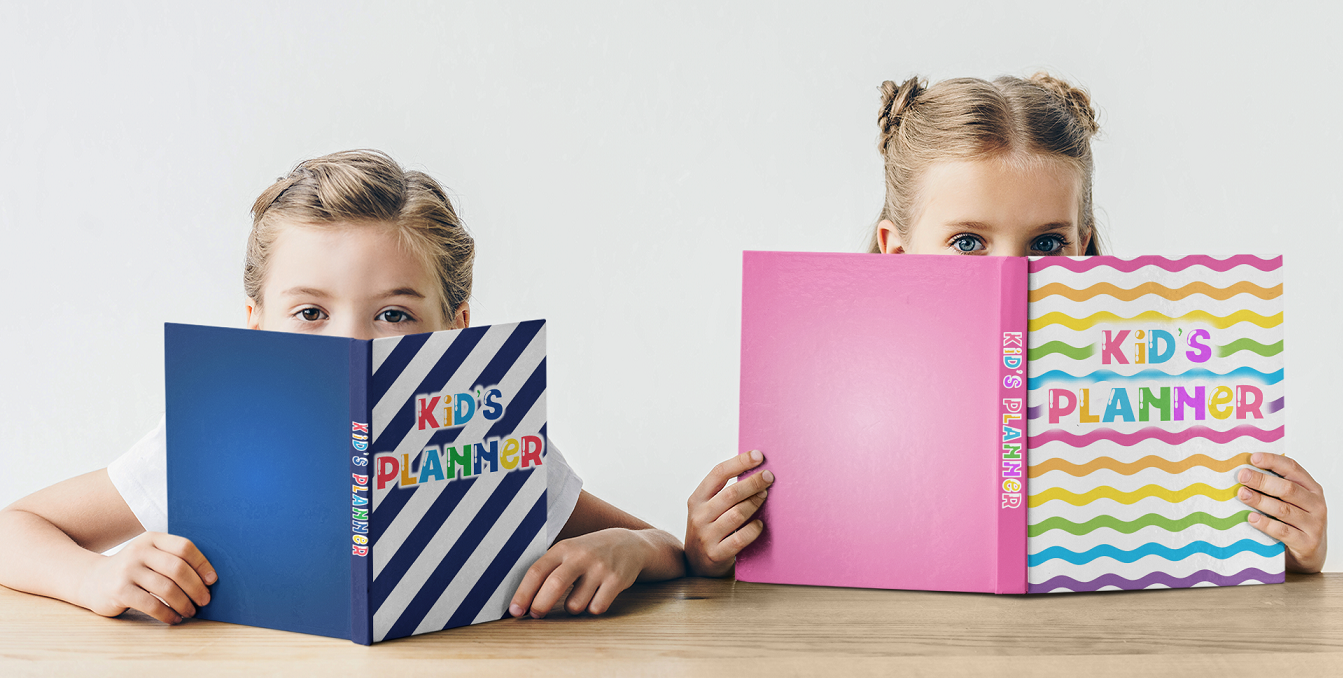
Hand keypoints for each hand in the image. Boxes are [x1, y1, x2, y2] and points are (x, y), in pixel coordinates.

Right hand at [77, 532, 215, 623]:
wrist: (92, 580)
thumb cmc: (133, 570)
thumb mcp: (149, 556)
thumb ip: (172, 559)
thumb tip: (208, 579)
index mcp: (152, 539)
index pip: (184, 547)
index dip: (202, 564)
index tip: (212, 580)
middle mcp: (139, 551)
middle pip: (178, 568)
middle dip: (196, 587)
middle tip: (205, 600)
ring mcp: (127, 570)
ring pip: (166, 588)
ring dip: (184, 603)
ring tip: (190, 612)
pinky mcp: (119, 590)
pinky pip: (151, 604)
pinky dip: (167, 614)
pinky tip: (173, 619)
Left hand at [508, 528, 649, 617]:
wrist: (630, 545)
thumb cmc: (590, 553)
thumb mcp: (568, 551)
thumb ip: (548, 570)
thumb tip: (523, 600)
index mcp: (563, 548)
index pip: (537, 571)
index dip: (523, 593)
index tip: (514, 611)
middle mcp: (581, 556)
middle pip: (554, 586)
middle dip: (540, 606)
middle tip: (535, 615)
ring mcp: (600, 568)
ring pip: (575, 605)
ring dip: (572, 608)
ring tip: (578, 597)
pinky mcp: (617, 581)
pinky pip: (596, 608)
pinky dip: (592, 609)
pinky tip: (596, 596)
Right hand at [684, 450, 773, 577]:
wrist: (697, 564)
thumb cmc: (710, 529)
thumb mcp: (708, 508)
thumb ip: (723, 492)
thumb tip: (754, 468)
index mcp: (696, 499)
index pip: (718, 473)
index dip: (740, 462)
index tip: (759, 455)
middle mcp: (698, 516)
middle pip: (731, 493)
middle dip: (753, 482)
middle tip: (769, 476)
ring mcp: (706, 536)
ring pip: (737, 514)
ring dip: (754, 503)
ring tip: (765, 495)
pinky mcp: (715, 554)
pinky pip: (740, 539)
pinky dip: (753, 530)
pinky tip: (760, 524)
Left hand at [1239, 452, 1327, 573]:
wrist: (1311, 553)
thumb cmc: (1296, 521)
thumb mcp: (1292, 501)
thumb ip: (1276, 487)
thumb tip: (1245, 470)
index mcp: (1312, 489)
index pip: (1293, 469)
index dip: (1273, 461)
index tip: (1253, 458)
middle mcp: (1316, 505)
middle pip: (1288, 489)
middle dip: (1262, 480)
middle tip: (1242, 476)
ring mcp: (1313, 525)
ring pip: (1284, 509)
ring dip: (1260, 500)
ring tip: (1242, 494)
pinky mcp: (1306, 543)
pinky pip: (1282, 531)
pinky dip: (1265, 524)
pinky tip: (1251, 518)